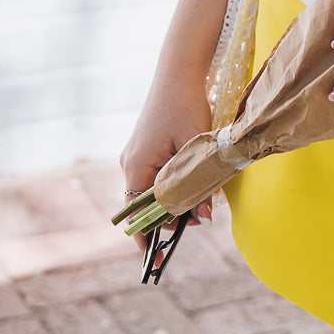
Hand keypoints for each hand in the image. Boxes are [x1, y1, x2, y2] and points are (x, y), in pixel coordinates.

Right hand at [119, 71, 214, 274]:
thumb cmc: (187, 107)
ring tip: (201, 201)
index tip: (157, 261)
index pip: (137, 216)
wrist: (178, 72)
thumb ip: (198, 185)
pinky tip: (192, 182)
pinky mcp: (144, 149)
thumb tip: (203, 220)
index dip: (148, 239)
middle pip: (144, 207)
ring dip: (172, 202)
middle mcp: (129, 164)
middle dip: (168, 220)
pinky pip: (154, 178)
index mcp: (136, 167)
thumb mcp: (196, 149)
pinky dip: (171, 186)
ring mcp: (134, 156)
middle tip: (199, 220)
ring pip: (150, 192)